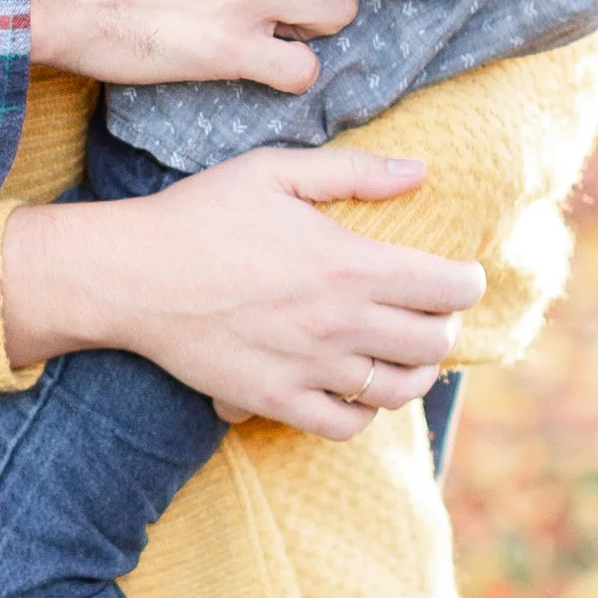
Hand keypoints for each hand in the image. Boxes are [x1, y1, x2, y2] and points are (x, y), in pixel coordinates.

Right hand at [0, 144, 484, 437]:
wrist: (130, 276)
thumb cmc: (199, 214)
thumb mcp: (272, 171)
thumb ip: (352, 171)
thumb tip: (420, 172)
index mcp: (348, 264)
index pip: (449, 288)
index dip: (467, 281)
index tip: (457, 275)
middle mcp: (338, 323)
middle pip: (433, 344)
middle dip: (443, 326)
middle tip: (427, 312)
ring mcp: (308, 368)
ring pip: (399, 390)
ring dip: (413, 372)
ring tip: (401, 355)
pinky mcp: (274, 400)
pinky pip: (345, 426)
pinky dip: (363, 412)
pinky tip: (354, 388)